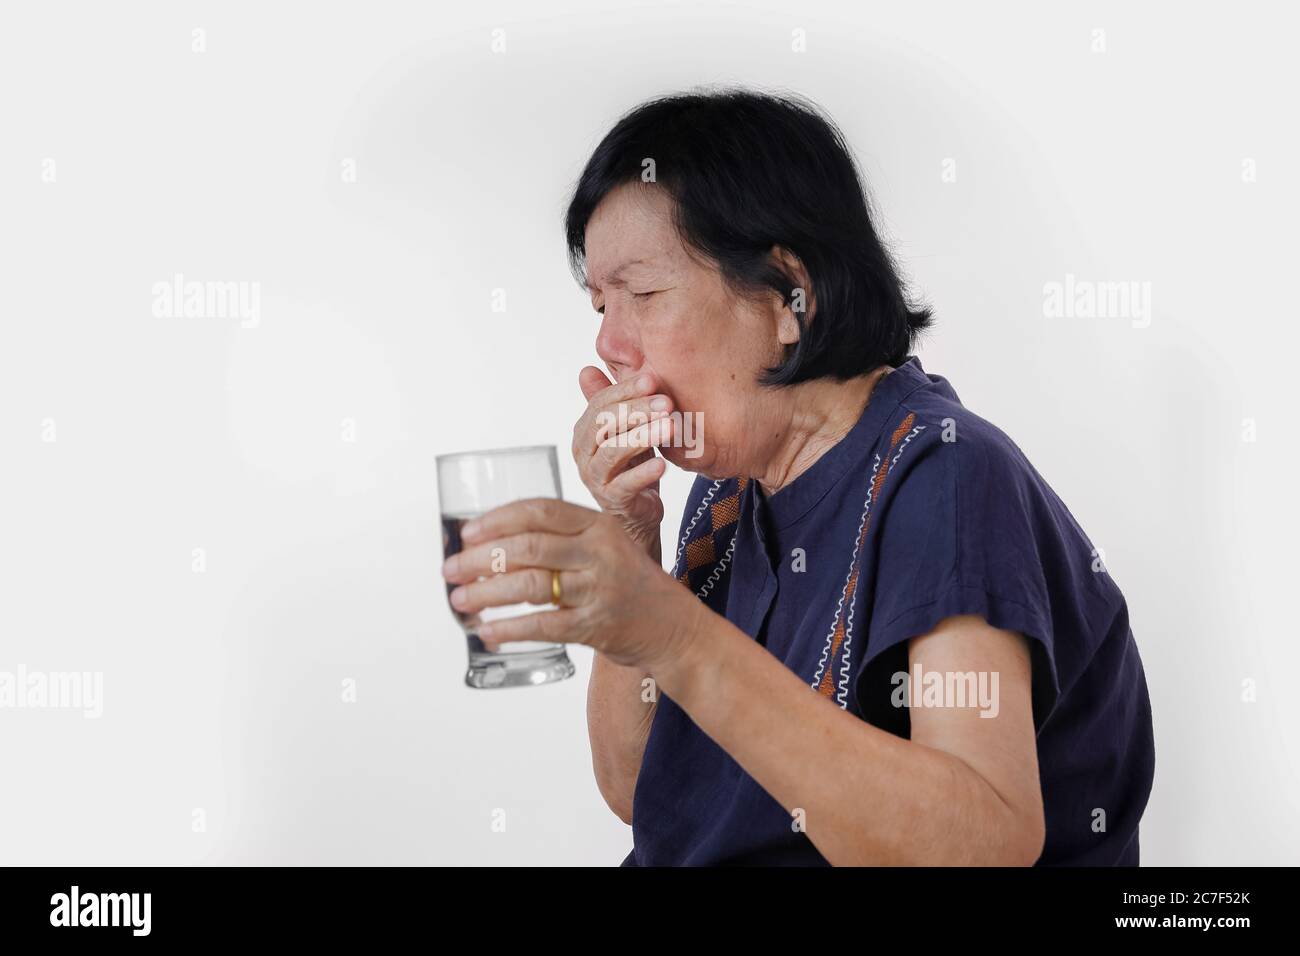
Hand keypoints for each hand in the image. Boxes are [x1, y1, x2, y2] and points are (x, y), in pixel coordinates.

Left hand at [440, 497, 702, 672]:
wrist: (676, 629)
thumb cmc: (631, 586)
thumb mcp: (607, 547)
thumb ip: (565, 541)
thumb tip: (496, 546)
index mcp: (599, 525)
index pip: (540, 511)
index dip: (498, 519)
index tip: (467, 533)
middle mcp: (600, 552)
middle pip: (528, 546)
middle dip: (480, 558)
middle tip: (451, 570)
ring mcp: (599, 589)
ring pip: (530, 584)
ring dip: (487, 593)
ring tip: (460, 600)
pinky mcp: (596, 626)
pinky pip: (543, 625)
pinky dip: (509, 628)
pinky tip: (487, 631)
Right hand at [572, 367, 675, 553]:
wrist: (638, 512)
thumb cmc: (631, 465)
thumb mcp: (623, 430)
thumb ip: (611, 402)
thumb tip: (586, 368)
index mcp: (585, 431)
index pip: (600, 404)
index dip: (625, 390)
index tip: (652, 379)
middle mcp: (584, 453)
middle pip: (604, 425)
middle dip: (636, 410)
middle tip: (667, 402)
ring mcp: (595, 479)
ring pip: (613, 452)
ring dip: (642, 437)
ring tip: (670, 427)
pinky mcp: (612, 501)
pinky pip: (625, 485)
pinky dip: (644, 473)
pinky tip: (663, 464)